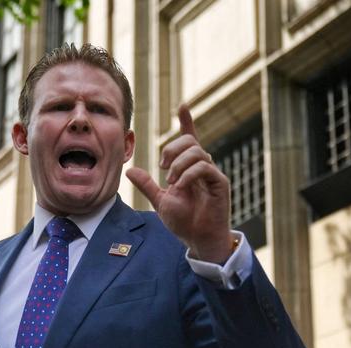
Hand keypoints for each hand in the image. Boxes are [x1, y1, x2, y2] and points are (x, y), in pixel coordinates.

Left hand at [126, 105, 232, 262]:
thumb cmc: (184, 221)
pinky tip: (180, 186)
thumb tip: (130, 170)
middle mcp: (203, 167)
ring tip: (170, 181)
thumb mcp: (160, 200)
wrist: (197, 239)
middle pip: (190, 142)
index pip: (190, 139)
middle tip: (162, 168)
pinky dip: (189, 174)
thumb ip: (147, 185)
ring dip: (179, 164)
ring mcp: (212, 175)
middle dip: (172, 149)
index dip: (186, 121)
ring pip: (197, 152)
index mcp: (189, 168)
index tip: (182, 105)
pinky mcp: (220, 184)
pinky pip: (205, 168)